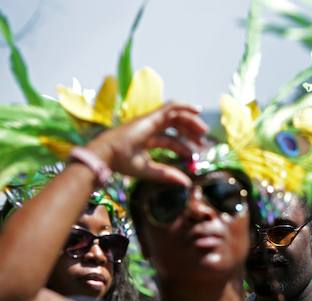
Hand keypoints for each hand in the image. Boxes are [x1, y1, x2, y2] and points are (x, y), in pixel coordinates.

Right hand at [86, 102, 207, 186]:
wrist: (107, 154)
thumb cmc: (122, 163)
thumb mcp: (149, 170)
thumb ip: (167, 175)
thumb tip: (187, 183)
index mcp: (147, 140)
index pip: (170, 140)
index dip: (184, 148)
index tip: (195, 157)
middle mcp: (150, 128)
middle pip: (175, 126)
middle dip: (190, 133)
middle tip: (202, 144)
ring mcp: (150, 120)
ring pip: (175, 116)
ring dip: (191, 121)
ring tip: (203, 131)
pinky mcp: (151, 116)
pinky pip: (171, 107)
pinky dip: (185, 106)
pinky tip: (197, 111)